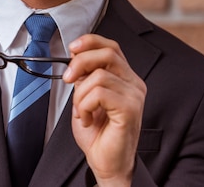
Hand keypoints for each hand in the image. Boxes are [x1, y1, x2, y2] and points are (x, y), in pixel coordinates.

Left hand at [62, 34, 145, 186]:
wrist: (106, 162)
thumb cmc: (97, 133)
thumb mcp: (85, 97)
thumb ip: (84, 77)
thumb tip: (75, 58)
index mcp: (125, 78)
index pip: (112, 47)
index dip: (90, 42)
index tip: (72, 48)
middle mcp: (134, 84)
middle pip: (107, 53)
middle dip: (80, 62)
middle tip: (68, 79)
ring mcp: (134, 96)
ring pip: (99, 75)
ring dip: (80, 94)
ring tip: (81, 111)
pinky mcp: (130, 109)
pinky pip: (99, 93)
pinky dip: (84, 105)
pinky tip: (86, 118)